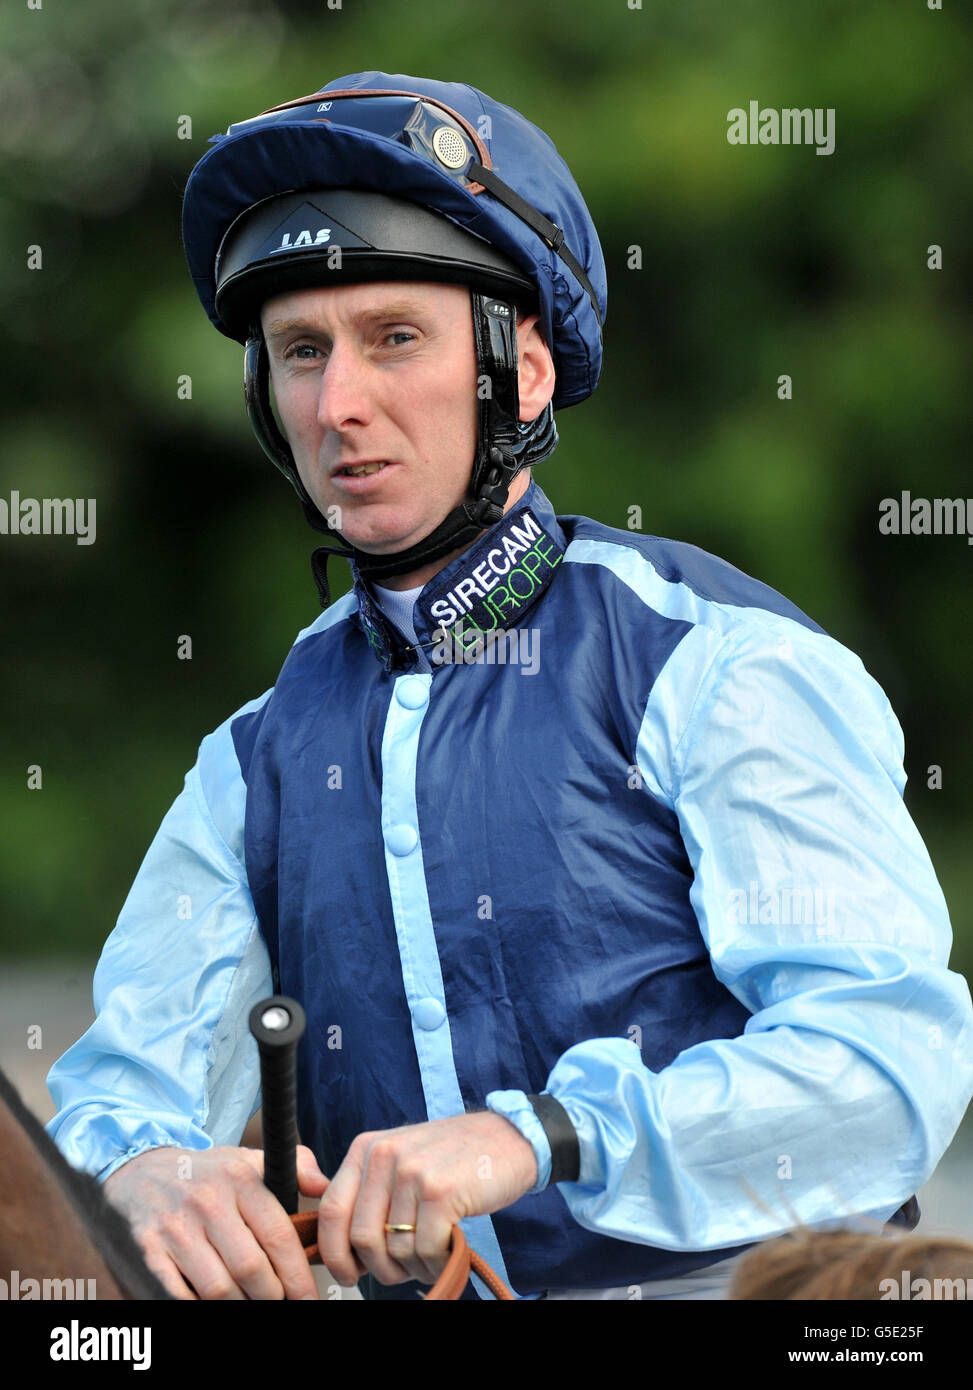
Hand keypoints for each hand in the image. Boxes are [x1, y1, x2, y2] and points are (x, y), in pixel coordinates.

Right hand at [103, 1144, 328, 1299]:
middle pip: (250, 1268)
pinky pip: (181, 1296)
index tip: (308, 1297)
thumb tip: (322, 1186)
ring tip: (251, 1303)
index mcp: (237, 1179)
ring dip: (240, 1305)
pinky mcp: (148, 1251)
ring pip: (218, 1289)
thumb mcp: (246, 1158)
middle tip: (279, 1302)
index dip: (298, 1274)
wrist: (138, 1172)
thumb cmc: (205, 1175)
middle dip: (272, 1295)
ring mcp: (174, 1228)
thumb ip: (294, 1164)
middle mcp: (207, 1202)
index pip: (277, 1235)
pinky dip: (201, 1306)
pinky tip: (215, 1303)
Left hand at [316, 1112, 536, 1288]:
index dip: (335, 1253)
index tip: (348, 1274)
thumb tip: (339, 1249)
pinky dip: (436, 1263)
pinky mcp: (440, 1191)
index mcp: (366, 1148)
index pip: (331, 1210)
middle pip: (361, 1238)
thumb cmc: (454, 1158)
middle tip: (401, 1271)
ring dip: (414, 1267)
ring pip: (395, 1248)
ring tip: (432, 1256)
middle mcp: (384, 1155)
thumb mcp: (400, 1160)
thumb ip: (369, 1192)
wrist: (509, 1138)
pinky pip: (425, 1249)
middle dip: (380, 1268)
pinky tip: (448, 1252)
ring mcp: (412, 1171)